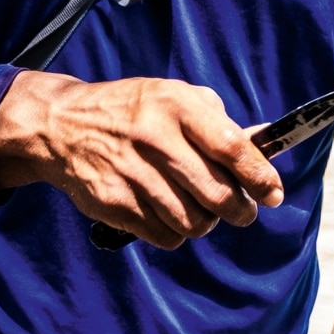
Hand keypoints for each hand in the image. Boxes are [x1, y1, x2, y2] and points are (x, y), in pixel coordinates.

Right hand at [0, 71, 284, 251]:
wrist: (61, 125)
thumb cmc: (131, 112)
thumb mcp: (173, 97)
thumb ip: (217, 121)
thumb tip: (262, 148)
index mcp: (175, 106)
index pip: (231, 146)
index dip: (259, 176)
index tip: (273, 194)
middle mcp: (154, 138)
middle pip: (217, 194)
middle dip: (240, 211)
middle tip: (242, 212)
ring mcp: (132, 173)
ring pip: (193, 222)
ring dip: (205, 223)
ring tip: (200, 211)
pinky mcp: (114, 202)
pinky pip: (164, 235)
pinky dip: (175, 232)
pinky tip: (167, 214)